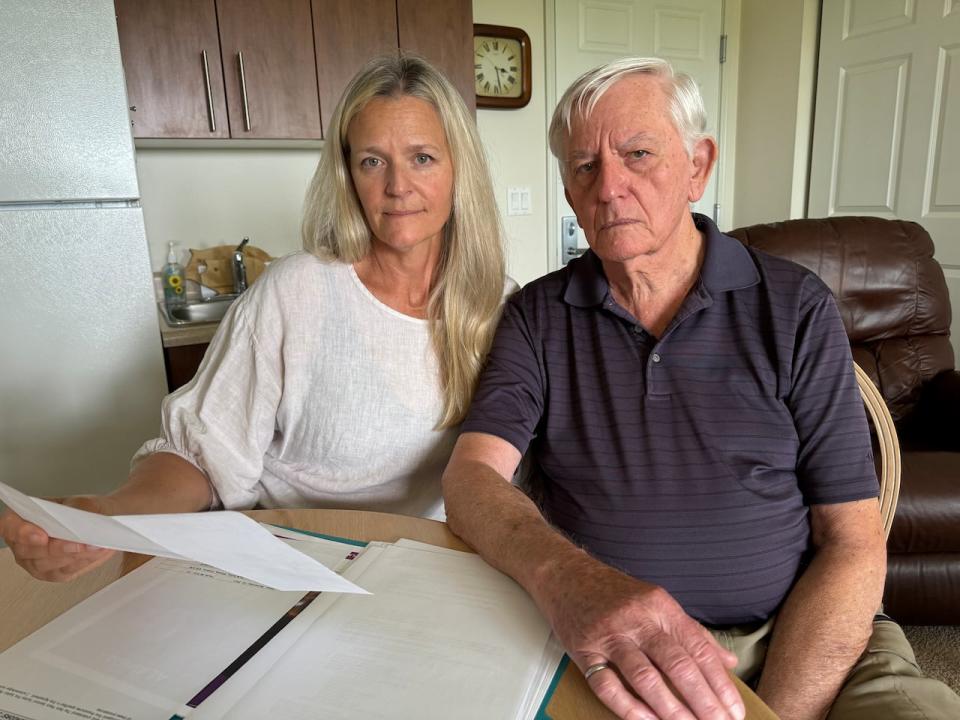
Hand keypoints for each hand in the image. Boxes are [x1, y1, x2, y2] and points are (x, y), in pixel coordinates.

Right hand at [0, 496, 114, 581]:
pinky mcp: (54, 574)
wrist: (100, 520)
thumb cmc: (83, 509)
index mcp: (21, 519)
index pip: (10, 527)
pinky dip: (83, 562)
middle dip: (56, 548)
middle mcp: (23, 544)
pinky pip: (64, 572)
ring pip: (47, 565)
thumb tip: (77, 522)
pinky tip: (97, 553)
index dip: (22, 532)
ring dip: (73, 556)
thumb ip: (75, 509)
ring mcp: (35, 562)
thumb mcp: (80, 502)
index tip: (41, 535)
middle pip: (30, 552)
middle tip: (77, 543)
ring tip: (95, 546)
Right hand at [545, 558, 743, 719]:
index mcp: (660, 606)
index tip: (734, 710)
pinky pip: (606, 684)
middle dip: (702, 700)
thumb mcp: (657, 602)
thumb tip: (728, 661)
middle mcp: (637, 619)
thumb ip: (692, 632)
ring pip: (644, 676)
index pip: (698, 648)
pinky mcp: (584, 650)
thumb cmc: (615, 592)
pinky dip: (628, 707)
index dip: (719, 683)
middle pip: (676, 664)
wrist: (566, 575)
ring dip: (670, 708)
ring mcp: (609, 635)